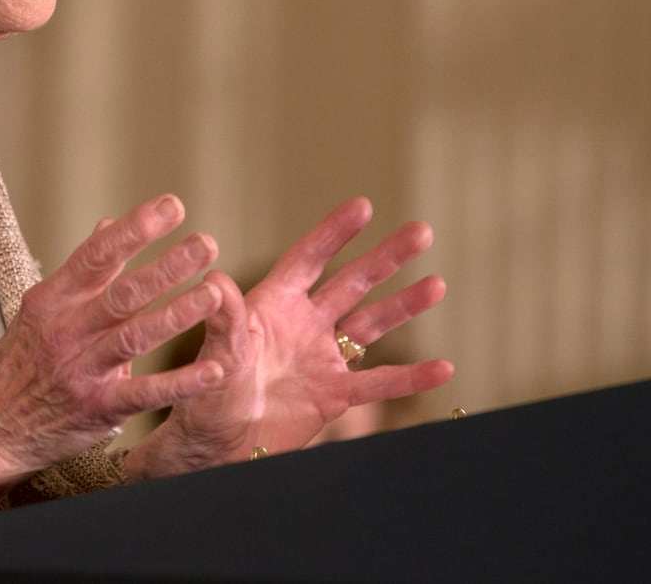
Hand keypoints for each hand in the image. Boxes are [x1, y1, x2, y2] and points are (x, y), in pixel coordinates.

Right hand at [0, 194, 225, 521]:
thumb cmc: (19, 363)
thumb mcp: (40, 310)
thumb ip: (81, 271)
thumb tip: (109, 224)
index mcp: (52, 300)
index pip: (97, 255)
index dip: (135, 229)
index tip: (172, 205)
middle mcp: (65, 330)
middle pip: (122, 292)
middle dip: (167, 266)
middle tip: (206, 244)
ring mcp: (81, 370)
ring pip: (135, 336)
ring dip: (177, 314)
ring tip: (214, 293)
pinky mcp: (97, 408)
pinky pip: (145, 393)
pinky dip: (181, 383)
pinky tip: (214, 369)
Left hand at [126, 197, 451, 478]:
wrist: (218, 444)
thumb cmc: (208, 394)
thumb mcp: (217, 354)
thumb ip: (224, 321)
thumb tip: (214, 281)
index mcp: (273, 304)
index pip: (309, 259)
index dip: (334, 233)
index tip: (363, 206)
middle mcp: (303, 324)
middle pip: (351, 283)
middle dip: (385, 258)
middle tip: (421, 232)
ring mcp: (322, 357)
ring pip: (371, 324)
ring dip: (403, 305)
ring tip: (437, 284)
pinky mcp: (334, 394)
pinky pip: (378, 384)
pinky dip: (409, 378)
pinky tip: (443, 368)